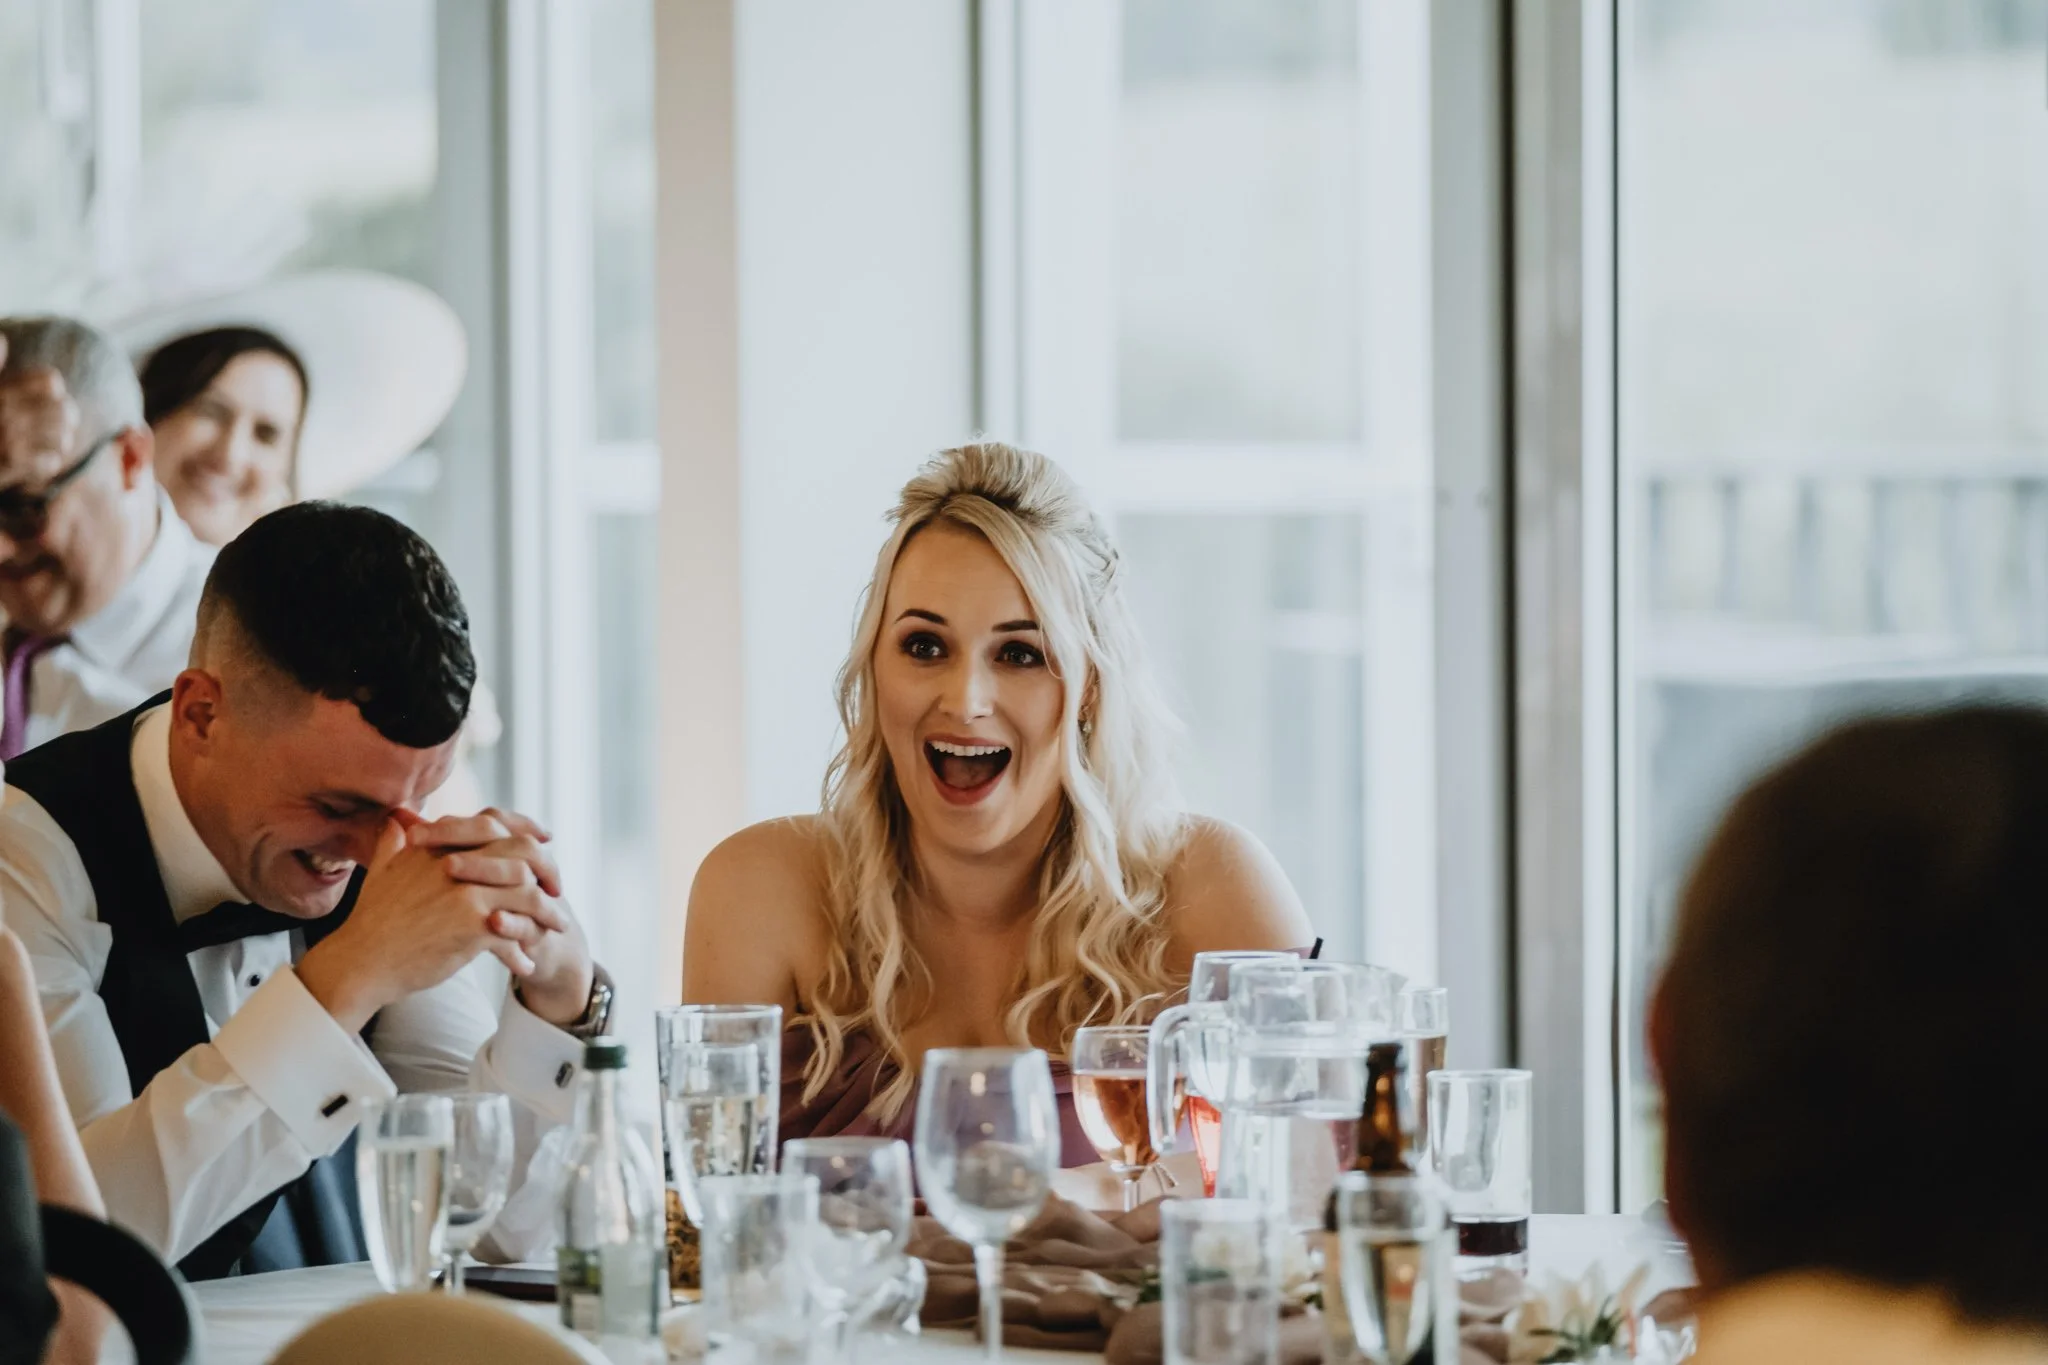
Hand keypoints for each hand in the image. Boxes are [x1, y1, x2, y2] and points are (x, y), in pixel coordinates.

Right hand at [0, 347, 81, 482]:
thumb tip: (3, 338)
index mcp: (0, 391)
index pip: (49, 381)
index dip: (53, 389)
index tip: (52, 396)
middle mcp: (4, 411)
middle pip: (63, 409)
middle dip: (68, 417)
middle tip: (68, 422)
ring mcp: (7, 439)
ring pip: (62, 437)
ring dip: (62, 440)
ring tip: (58, 442)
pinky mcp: (9, 465)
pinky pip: (50, 462)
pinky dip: (48, 463)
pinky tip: (41, 461)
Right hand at [296, 818, 574, 1031]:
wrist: (360, 961)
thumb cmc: (371, 920)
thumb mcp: (383, 870)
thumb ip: (395, 841)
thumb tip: (398, 816)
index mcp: (440, 845)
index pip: (494, 823)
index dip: (525, 827)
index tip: (545, 836)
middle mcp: (457, 863)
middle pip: (524, 852)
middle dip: (548, 870)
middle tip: (557, 889)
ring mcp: (466, 894)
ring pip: (528, 894)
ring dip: (547, 913)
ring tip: (556, 929)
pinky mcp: (471, 927)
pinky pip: (515, 934)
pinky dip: (524, 951)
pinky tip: (525, 967)